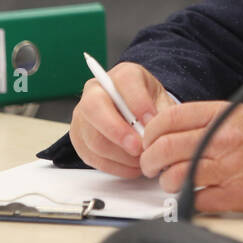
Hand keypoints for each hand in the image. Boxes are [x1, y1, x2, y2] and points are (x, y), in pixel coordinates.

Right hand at [69, 61, 175, 177]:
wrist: (136, 113)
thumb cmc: (149, 105)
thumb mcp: (162, 102)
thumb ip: (163, 114)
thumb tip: (161, 131)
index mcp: (122, 75)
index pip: (124, 81)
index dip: (138, 102)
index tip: (151, 121)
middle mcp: (96, 91)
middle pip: (94, 108)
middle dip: (118, 131)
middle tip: (139, 147)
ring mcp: (83, 115)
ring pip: (93, 138)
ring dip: (120, 155)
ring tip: (142, 160)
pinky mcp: (79, 139)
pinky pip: (92, 157)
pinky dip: (115, 166)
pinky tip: (132, 167)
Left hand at [139, 102, 242, 214]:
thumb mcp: (240, 115)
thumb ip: (207, 120)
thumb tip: (170, 131)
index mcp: (222, 114)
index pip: (170, 118)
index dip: (151, 132)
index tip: (148, 141)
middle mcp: (223, 138)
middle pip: (166, 147)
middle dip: (150, 160)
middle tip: (150, 166)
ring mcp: (228, 167)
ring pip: (175, 175)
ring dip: (167, 182)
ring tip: (173, 181)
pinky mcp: (234, 195)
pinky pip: (196, 199)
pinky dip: (190, 199)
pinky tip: (196, 194)